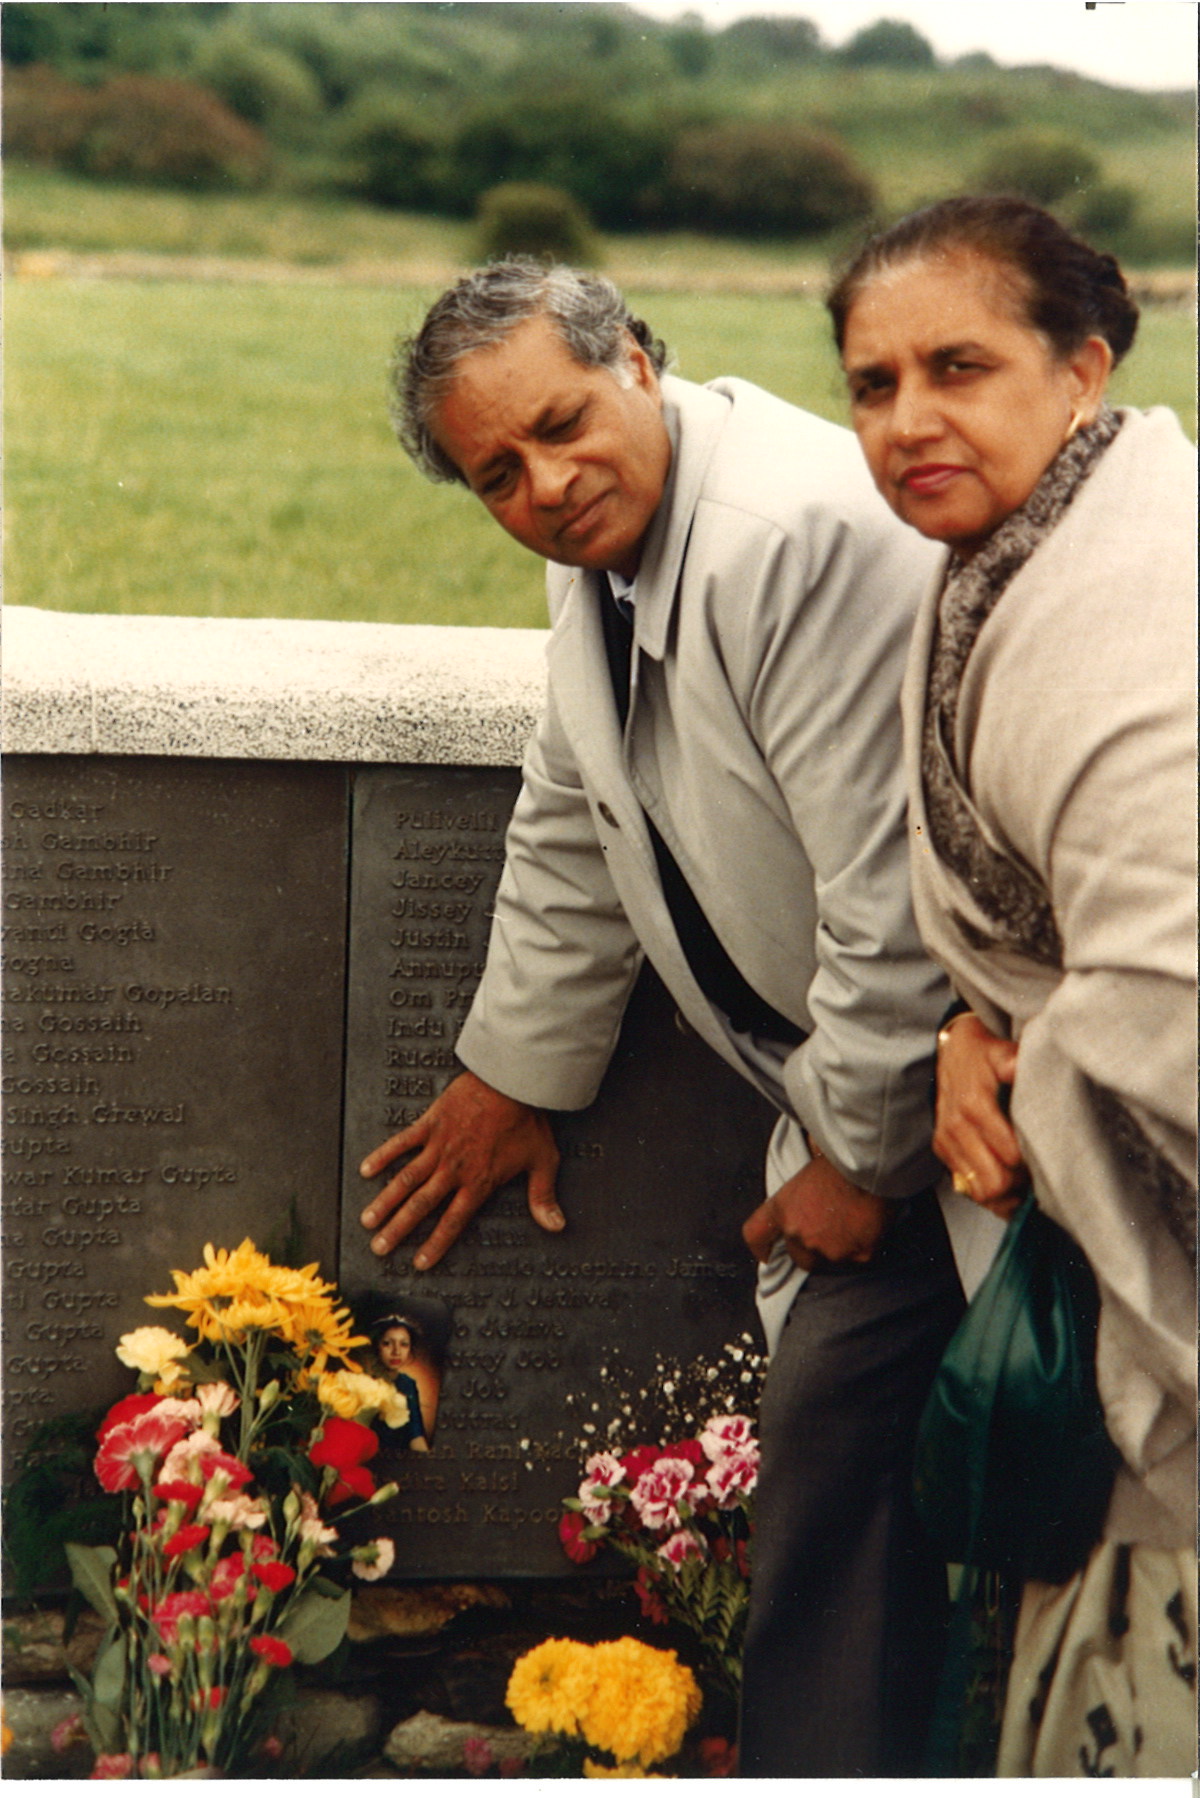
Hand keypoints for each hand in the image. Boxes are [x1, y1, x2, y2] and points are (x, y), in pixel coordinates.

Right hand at [359, 1070, 562, 1267]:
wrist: (511, 1081)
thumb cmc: (527, 1119)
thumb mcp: (542, 1161)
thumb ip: (543, 1197)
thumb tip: (556, 1226)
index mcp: (479, 1182)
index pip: (453, 1222)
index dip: (435, 1244)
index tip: (419, 1262)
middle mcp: (454, 1169)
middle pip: (420, 1206)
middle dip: (398, 1230)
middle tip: (379, 1248)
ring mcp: (438, 1146)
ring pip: (405, 1180)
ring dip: (385, 1201)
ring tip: (367, 1220)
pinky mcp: (430, 1124)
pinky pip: (401, 1142)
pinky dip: (383, 1155)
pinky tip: (366, 1169)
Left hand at [742, 1151, 890, 1271]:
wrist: (871, 1164)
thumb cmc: (838, 1158)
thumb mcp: (804, 1170)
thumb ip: (797, 1194)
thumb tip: (799, 1187)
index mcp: (781, 1209)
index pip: (755, 1235)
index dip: (761, 1248)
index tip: (767, 1253)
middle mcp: (799, 1234)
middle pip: (799, 1257)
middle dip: (810, 1250)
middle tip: (826, 1231)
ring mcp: (828, 1248)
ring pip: (830, 1261)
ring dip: (838, 1249)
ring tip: (852, 1223)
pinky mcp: (857, 1256)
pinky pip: (858, 1258)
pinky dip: (862, 1247)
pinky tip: (869, 1227)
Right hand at [934, 1013, 1025, 1218]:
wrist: (950, 1051)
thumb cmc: (982, 1053)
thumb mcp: (999, 1050)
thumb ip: (1011, 1060)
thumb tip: (1020, 1066)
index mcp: (974, 1105)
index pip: (1009, 1155)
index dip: (1033, 1161)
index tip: (1048, 1155)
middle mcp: (956, 1128)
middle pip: (993, 1182)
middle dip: (1020, 1182)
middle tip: (1038, 1172)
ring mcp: (947, 1142)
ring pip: (979, 1192)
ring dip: (1006, 1192)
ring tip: (1025, 1180)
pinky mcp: (943, 1150)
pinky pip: (967, 1188)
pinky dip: (990, 1193)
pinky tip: (1009, 1185)